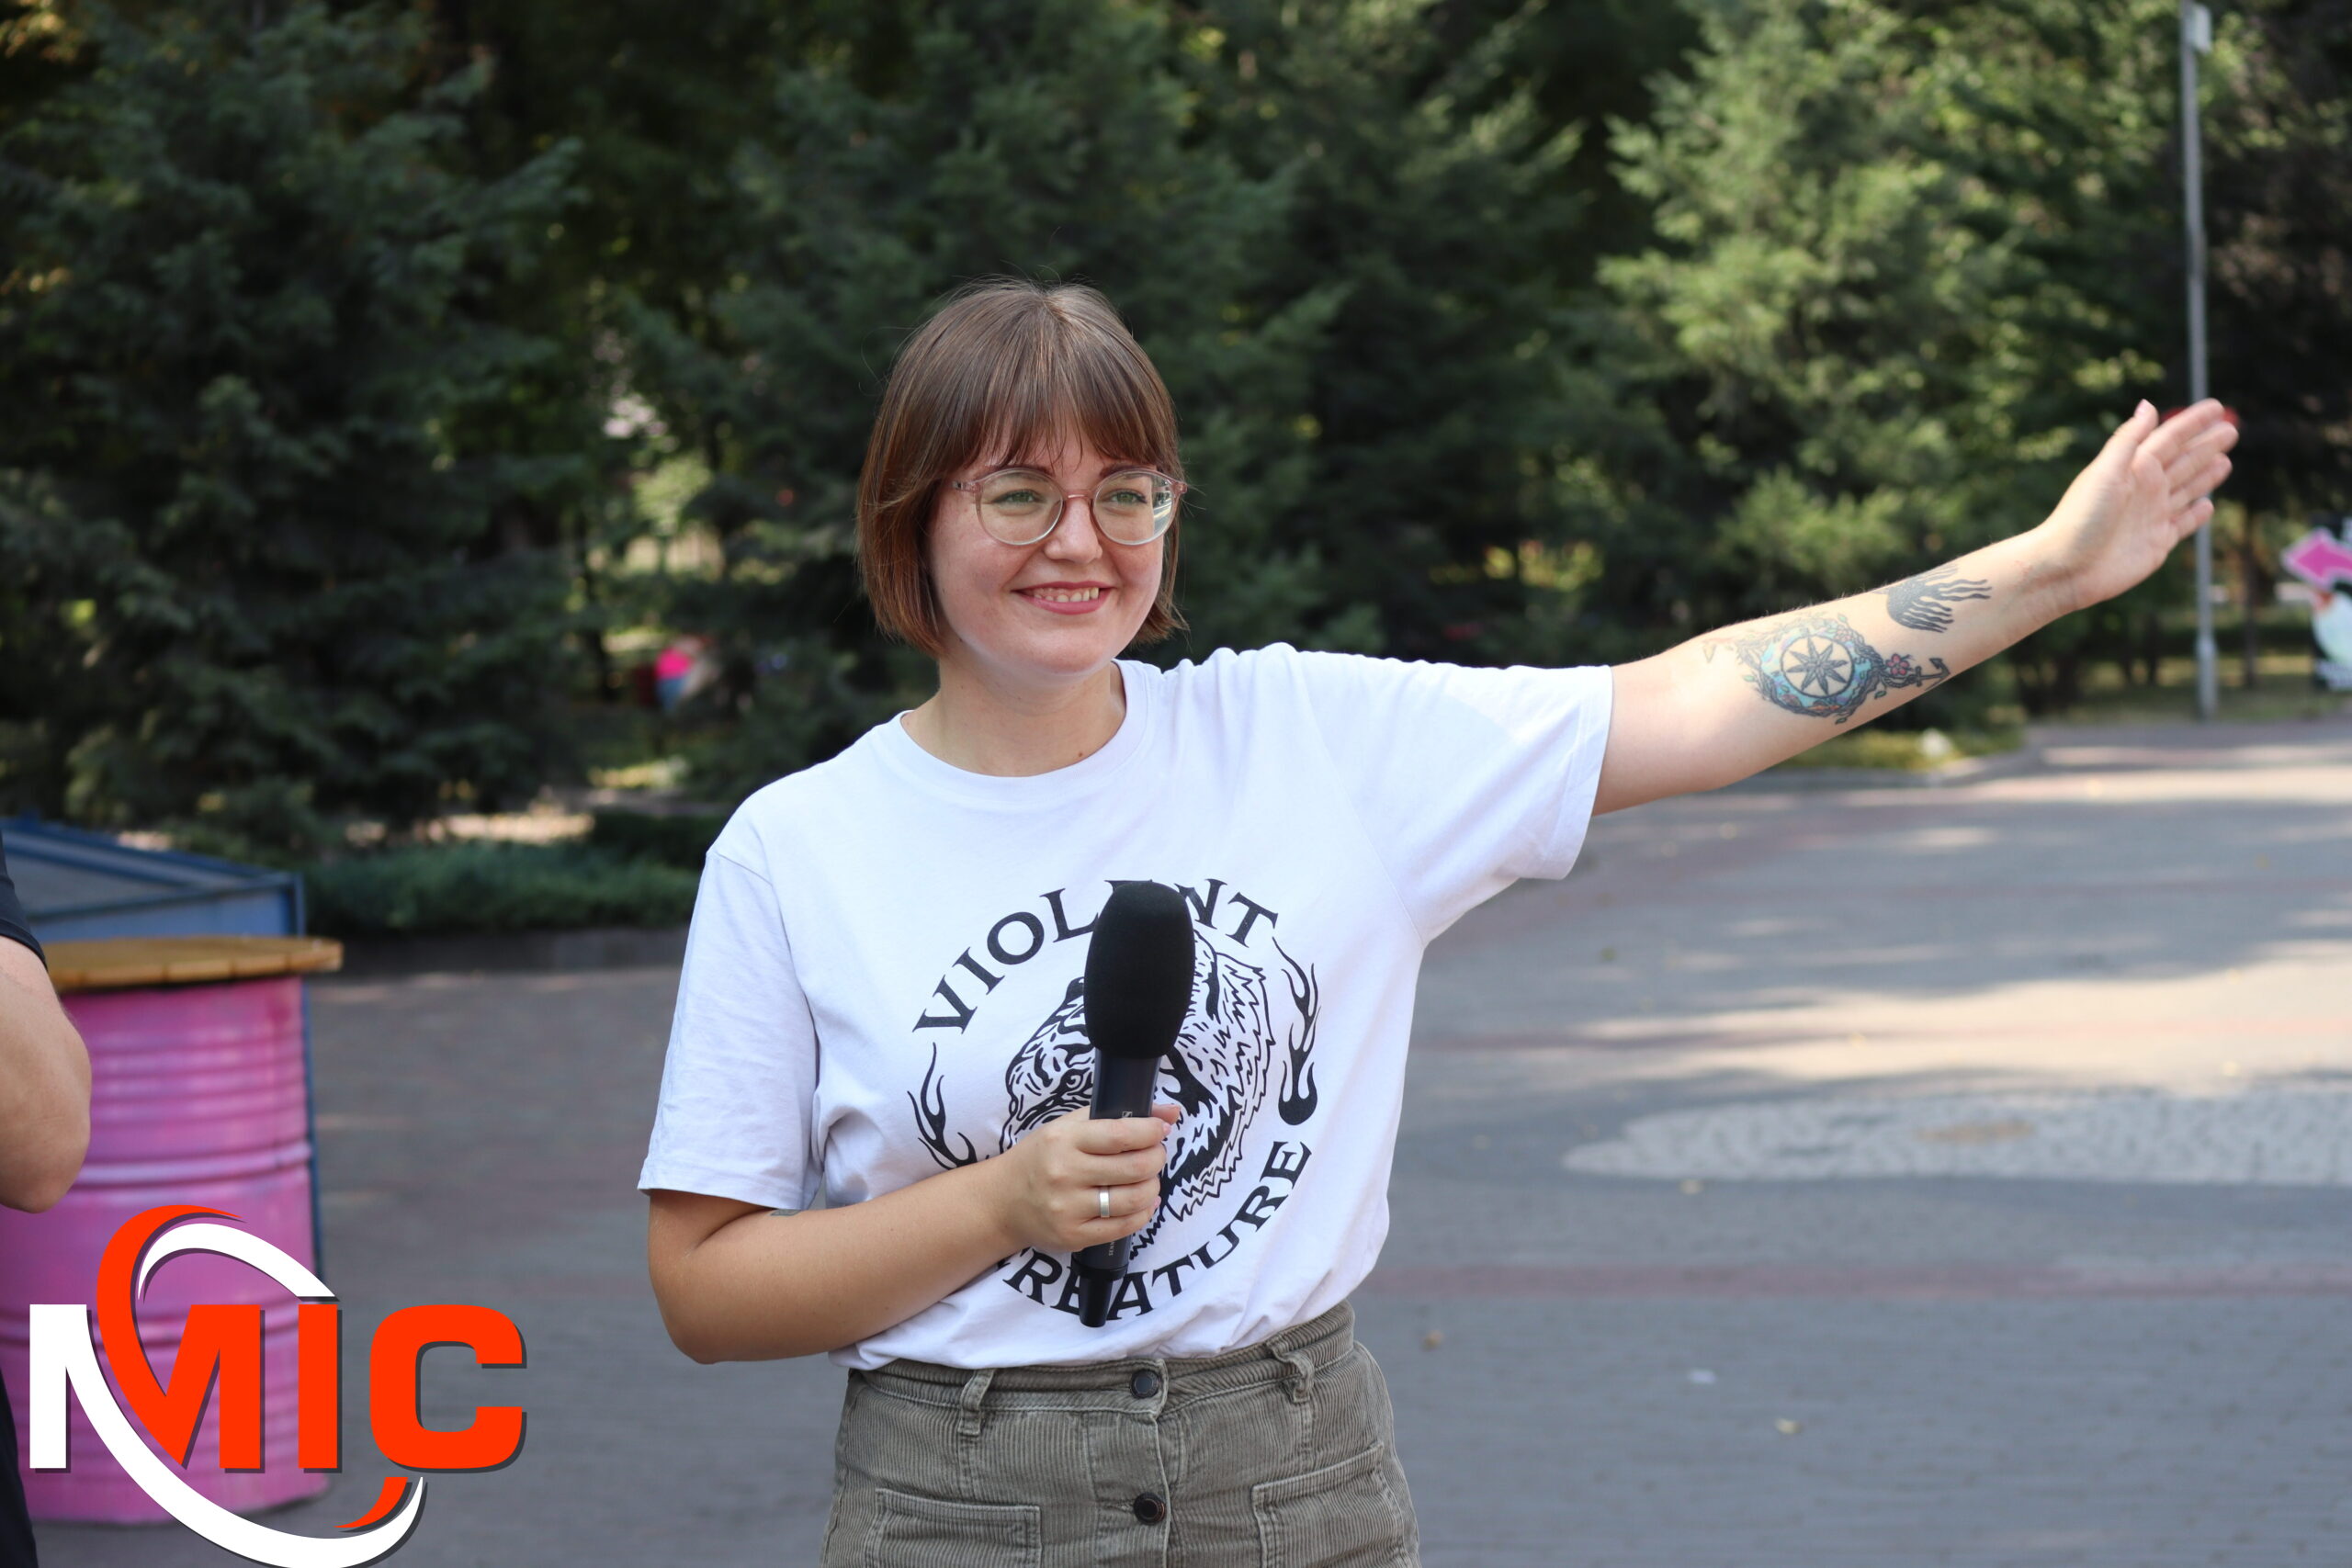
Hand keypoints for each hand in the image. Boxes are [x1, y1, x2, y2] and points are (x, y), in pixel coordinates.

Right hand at [983, 1102, 1178, 1254]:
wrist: (1002, 1201)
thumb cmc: (1041, 1157)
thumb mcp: (1068, 1127)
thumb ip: (1116, 1116)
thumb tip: (1171, 1112)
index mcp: (1064, 1140)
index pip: (1121, 1135)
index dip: (1151, 1131)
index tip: (1160, 1130)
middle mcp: (1065, 1174)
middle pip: (1135, 1167)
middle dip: (1156, 1158)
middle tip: (1154, 1155)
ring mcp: (1068, 1208)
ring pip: (1135, 1199)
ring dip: (1152, 1186)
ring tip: (1147, 1179)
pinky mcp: (1073, 1236)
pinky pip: (1124, 1227)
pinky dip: (1143, 1213)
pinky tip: (1142, 1202)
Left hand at [2035, 398, 2238, 614]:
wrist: (2066, 569)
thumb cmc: (2080, 519)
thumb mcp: (2105, 473)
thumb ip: (2128, 441)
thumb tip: (2148, 405)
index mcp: (2133, 469)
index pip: (2170, 438)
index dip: (2193, 423)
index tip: (2216, 406)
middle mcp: (2144, 490)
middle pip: (2183, 462)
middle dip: (2206, 446)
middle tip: (2231, 430)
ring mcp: (2152, 516)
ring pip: (2187, 490)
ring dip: (2206, 475)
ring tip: (2225, 460)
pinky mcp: (2157, 543)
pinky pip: (2183, 524)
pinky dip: (2197, 514)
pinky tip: (2208, 505)